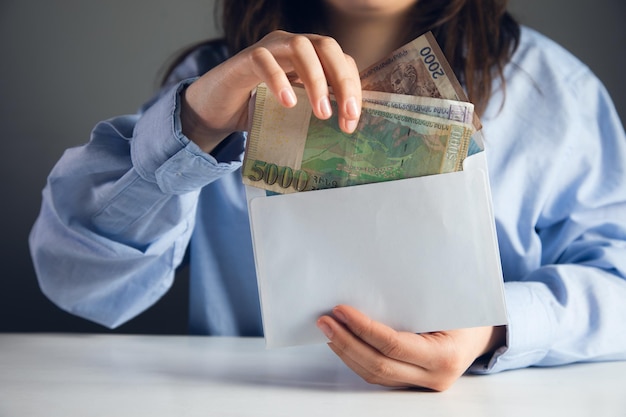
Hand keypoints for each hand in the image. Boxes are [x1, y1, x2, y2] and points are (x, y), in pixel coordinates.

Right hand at [180, 30, 361, 152]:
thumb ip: (316, 111)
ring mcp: (269, 48)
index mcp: (310, 57)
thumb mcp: (295, 112)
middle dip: (343, 81)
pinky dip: (279, 80)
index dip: (353, 88)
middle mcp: (292, 45)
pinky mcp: (244, 59)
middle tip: (345, 115)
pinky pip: (264, 60)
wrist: (215, 111)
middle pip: (328, 47)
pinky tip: (288, 103)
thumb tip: (348, 131)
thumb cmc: (258, 109)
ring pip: (301, 47)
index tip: (352, 121)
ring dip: (317, 80)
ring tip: (321, 113)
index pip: (342, 61)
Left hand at [317, 305, 505, 390]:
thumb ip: (414, 301)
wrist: (487, 333)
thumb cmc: (468, 311)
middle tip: (325, 321)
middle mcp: (434, 377)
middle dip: (346, 342)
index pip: (393, 345)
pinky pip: (379, 375)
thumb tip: (369, 285)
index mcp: (445, 356)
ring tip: (328, 330)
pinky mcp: (413, 383)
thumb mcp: (448, 301)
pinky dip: (357, 358)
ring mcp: (423, 385)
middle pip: (378, 365)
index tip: (341, 311)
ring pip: (375, 375)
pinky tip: (343, 341)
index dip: (363, 328)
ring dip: (346, 351)